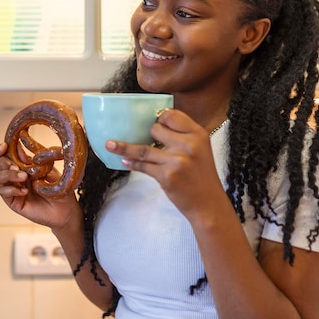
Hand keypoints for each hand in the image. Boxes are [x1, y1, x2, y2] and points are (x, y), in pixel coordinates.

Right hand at [0, 142, 82, 229]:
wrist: (65, 209)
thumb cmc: (58, 188)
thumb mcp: (48, 169)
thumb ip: (33, 160)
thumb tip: (20, 147)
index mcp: (23, 165)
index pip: (7, 154)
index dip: (2, 149)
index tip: (5, 145)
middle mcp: (16, 176)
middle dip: (5, 162)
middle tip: (17, 166)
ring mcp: (13, 188)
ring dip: (8, 175)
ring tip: (23, 177)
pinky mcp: (14, 202)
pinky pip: (4, 193)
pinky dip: (12, 189)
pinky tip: (25, 191)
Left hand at [104, 109, 223, 217]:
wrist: (208, 204)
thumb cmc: (201, 176)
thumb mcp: (200, 149)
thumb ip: (182, 136)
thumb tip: (155, 125)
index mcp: (198, 134)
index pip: (171, 115)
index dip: (159, 117)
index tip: (151, 120)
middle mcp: (189, 144)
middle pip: (156, 129)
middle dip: (149, 135)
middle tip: (150, 143)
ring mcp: (177, 160)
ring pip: (143, 148)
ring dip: (124, 147)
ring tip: (109, 144)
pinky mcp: (167, 176)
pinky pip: (143, 166)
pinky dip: (132, 163)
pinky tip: (124, 161)